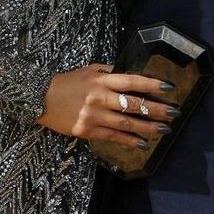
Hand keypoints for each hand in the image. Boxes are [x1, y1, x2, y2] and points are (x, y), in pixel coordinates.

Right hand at [37, 64, 177, 147]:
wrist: (39, 98)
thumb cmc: (66, 83)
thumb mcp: (88, 70)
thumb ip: (109, 72)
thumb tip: (131, 75)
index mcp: (101, 80)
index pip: (132, 81)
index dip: (151, 85)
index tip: (169, 89)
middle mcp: (99, 98)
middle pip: (133, 105)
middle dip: (157, 110)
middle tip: (174, 113)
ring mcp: (93, 116)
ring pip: (126, 123)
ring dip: (148, 128)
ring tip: (164, 130)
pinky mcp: (87, 131)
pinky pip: (113, 137)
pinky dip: (129, 141)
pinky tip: (142, 143)